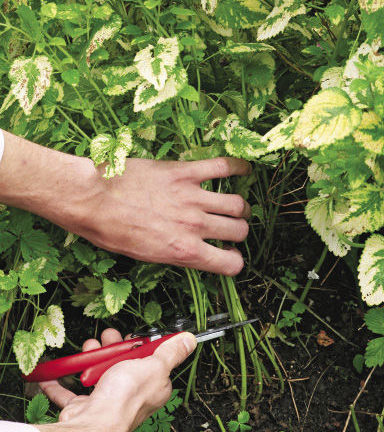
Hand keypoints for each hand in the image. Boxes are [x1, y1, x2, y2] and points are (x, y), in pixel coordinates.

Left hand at [0, 132, 251, 275]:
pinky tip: (243, 170)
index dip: (233, 261)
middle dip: (238, 233)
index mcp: (184, 251)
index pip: (231, 264)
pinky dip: (238, 168)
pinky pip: (222, 167)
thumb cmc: (111, 231)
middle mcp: (194, 226)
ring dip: (239, 208)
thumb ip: (177, 254)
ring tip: (234, 206)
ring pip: (236, 204)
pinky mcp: (184, 172)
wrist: (92, 199)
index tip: (227, 255)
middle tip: (229, 229)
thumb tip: (193, 251)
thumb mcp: (146, 256)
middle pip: (239, 230)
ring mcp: (192, 197)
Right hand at [35, 328, 195, 431]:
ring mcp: (107, 403)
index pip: (150, 360)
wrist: (92, 428)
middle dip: (111, 348)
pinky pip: (69, 394)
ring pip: (97, 374)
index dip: (139, 345)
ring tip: (87, 349)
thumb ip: (171, 353)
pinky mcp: (84, 409)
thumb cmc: (124, 399)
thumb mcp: (155, 366)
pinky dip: (59, 384)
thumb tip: (190, 340)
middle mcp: (132, 396)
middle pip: (122, 364)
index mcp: (154, 387)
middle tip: (106, 338)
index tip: (131, 336)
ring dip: (89, 358)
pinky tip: (51, 375)